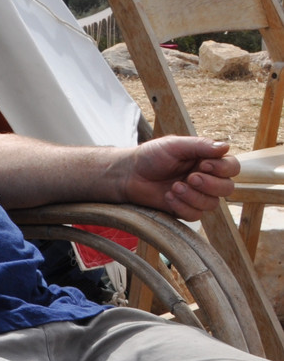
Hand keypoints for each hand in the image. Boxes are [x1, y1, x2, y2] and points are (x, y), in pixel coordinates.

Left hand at [123, 135, 238, 218]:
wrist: (129, 174)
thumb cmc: (151, 156)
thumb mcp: (174, 145)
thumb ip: (199, 145)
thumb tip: (225, 146)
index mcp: (207, 161)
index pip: (232, 167)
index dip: (223, 168)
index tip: (202, 164)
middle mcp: (206, 179)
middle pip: (228, 188)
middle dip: (211, 185)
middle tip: (190, 178)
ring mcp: (196, 196)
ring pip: (212, 204)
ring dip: (194, 196)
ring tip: (174, 187)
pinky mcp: (185, 209)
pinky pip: (196, 215)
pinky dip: (182, 206)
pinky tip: (168, 196)